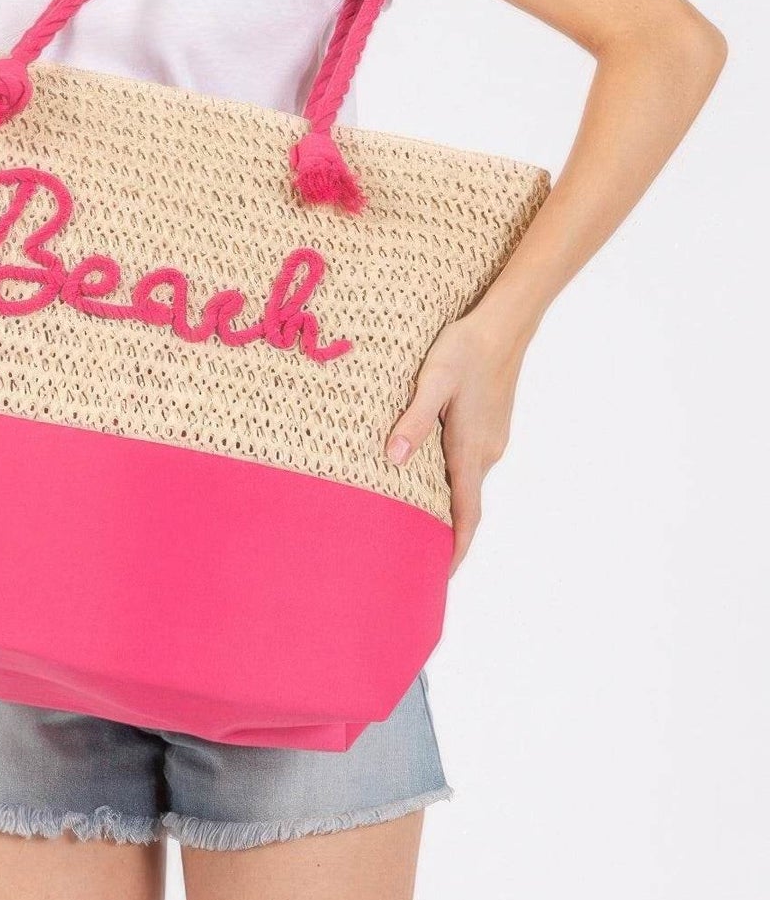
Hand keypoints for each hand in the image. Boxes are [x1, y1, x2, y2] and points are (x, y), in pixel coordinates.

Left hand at [383, 309, 530, 576]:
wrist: (505, 322)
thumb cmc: (465, 348)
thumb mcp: (433, 380)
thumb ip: (413, 419)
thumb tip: (393, 458)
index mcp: (470, 450)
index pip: (467, 515)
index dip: (455, 550)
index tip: (439, 577)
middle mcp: (486, 452)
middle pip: (466, 505)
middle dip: (443, 532)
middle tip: (412, 553)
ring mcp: (491, 439)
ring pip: (465, 482)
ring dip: (445, 504)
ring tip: (412, 517)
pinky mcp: (490, 425)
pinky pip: (468, 463)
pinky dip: (449, 479)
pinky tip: (425, 469)